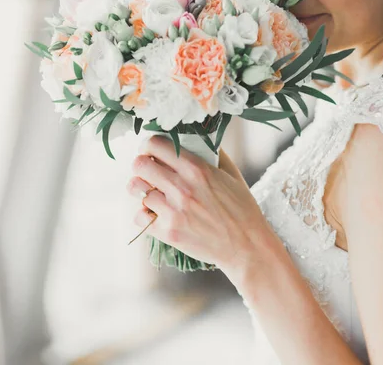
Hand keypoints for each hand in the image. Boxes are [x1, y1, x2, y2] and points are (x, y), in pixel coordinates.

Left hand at [126, 135, 272, 274]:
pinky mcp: (168, 232)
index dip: (149, 145)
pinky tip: (156, 212)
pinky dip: (144, 213)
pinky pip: (139, 216)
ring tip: (151, 191)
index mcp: (196, 168)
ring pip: (136, 189)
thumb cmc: (241, 208)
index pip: (155, 144)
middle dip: (141, 165)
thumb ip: (209, 152)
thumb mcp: (230, 172)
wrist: (247, 246)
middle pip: (139, 164)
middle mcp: (181, 187)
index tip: (151, 150)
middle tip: (149, 170)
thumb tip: (192, 136)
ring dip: (142, 188)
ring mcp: (173, 211)